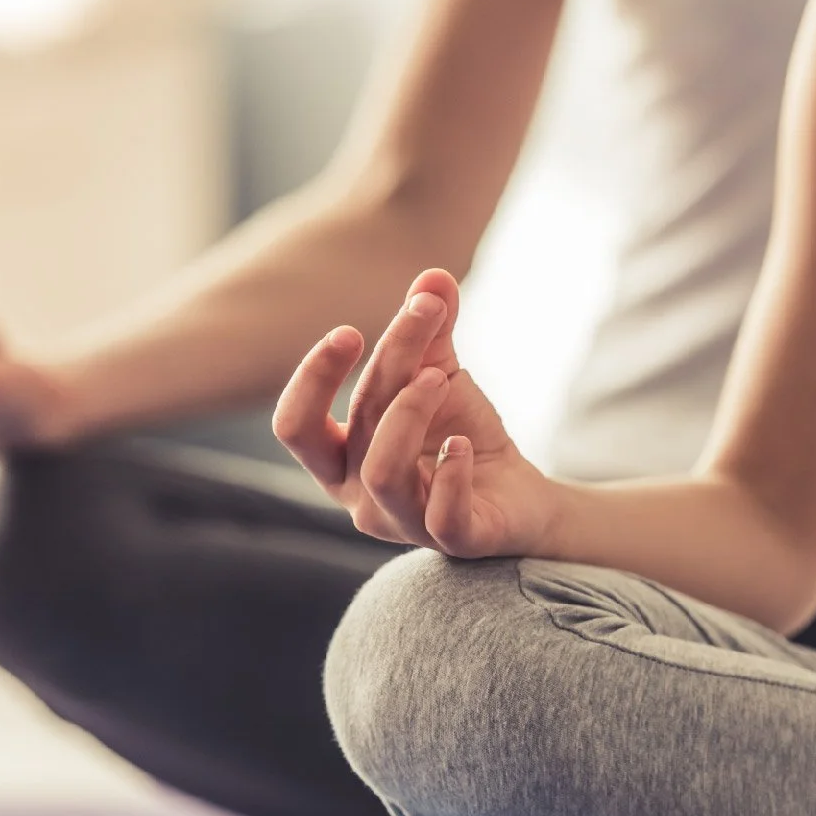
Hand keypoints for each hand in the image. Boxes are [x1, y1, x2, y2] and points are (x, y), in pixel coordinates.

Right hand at [273, 268, 560, 557]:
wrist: (520, 496)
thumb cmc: (459, 436)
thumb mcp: (440, 375)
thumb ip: (430, 330)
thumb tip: (433, 275)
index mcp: (340, 460)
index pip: (295, 426)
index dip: (312, 378)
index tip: (351, 333)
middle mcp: (360, 498)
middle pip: (348, 432)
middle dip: (380, 369)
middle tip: (417, 319)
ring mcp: (404, 523)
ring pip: (383, 472)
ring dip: (411, 412)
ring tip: (443, 377)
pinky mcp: (454, 539)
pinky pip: (442, 514)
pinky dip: (452, 472)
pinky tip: (464, 444)